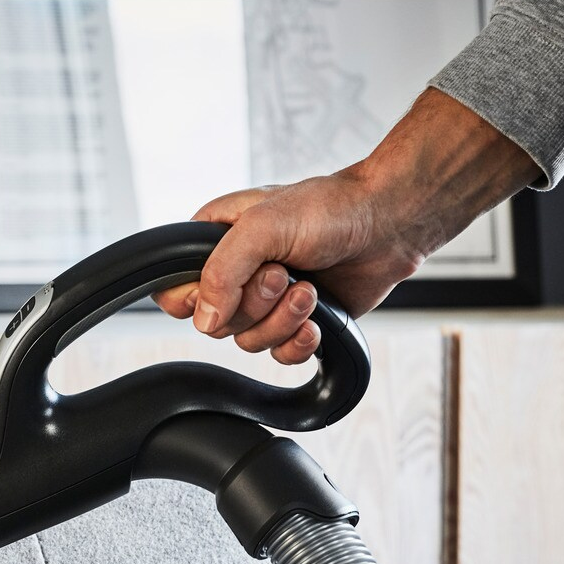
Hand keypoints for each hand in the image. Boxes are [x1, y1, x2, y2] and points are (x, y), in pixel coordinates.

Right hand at [156, 87, 538, 361]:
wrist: (388, 223)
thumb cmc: (330, 208)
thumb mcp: (262, 227)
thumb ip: (221, 271)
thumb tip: (204, 319)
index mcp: (215, 241)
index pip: (176, 291)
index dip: (196, 301)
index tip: (226, 291)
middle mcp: (237, 273)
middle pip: (216, 323)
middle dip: (254, 305)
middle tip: (282, 275)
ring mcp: (267, 299)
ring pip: (249, 341)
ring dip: (282, 321)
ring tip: (309, 291)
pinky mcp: (297, 321)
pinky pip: (280, 354)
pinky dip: (299, 342)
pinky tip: (316, 320)